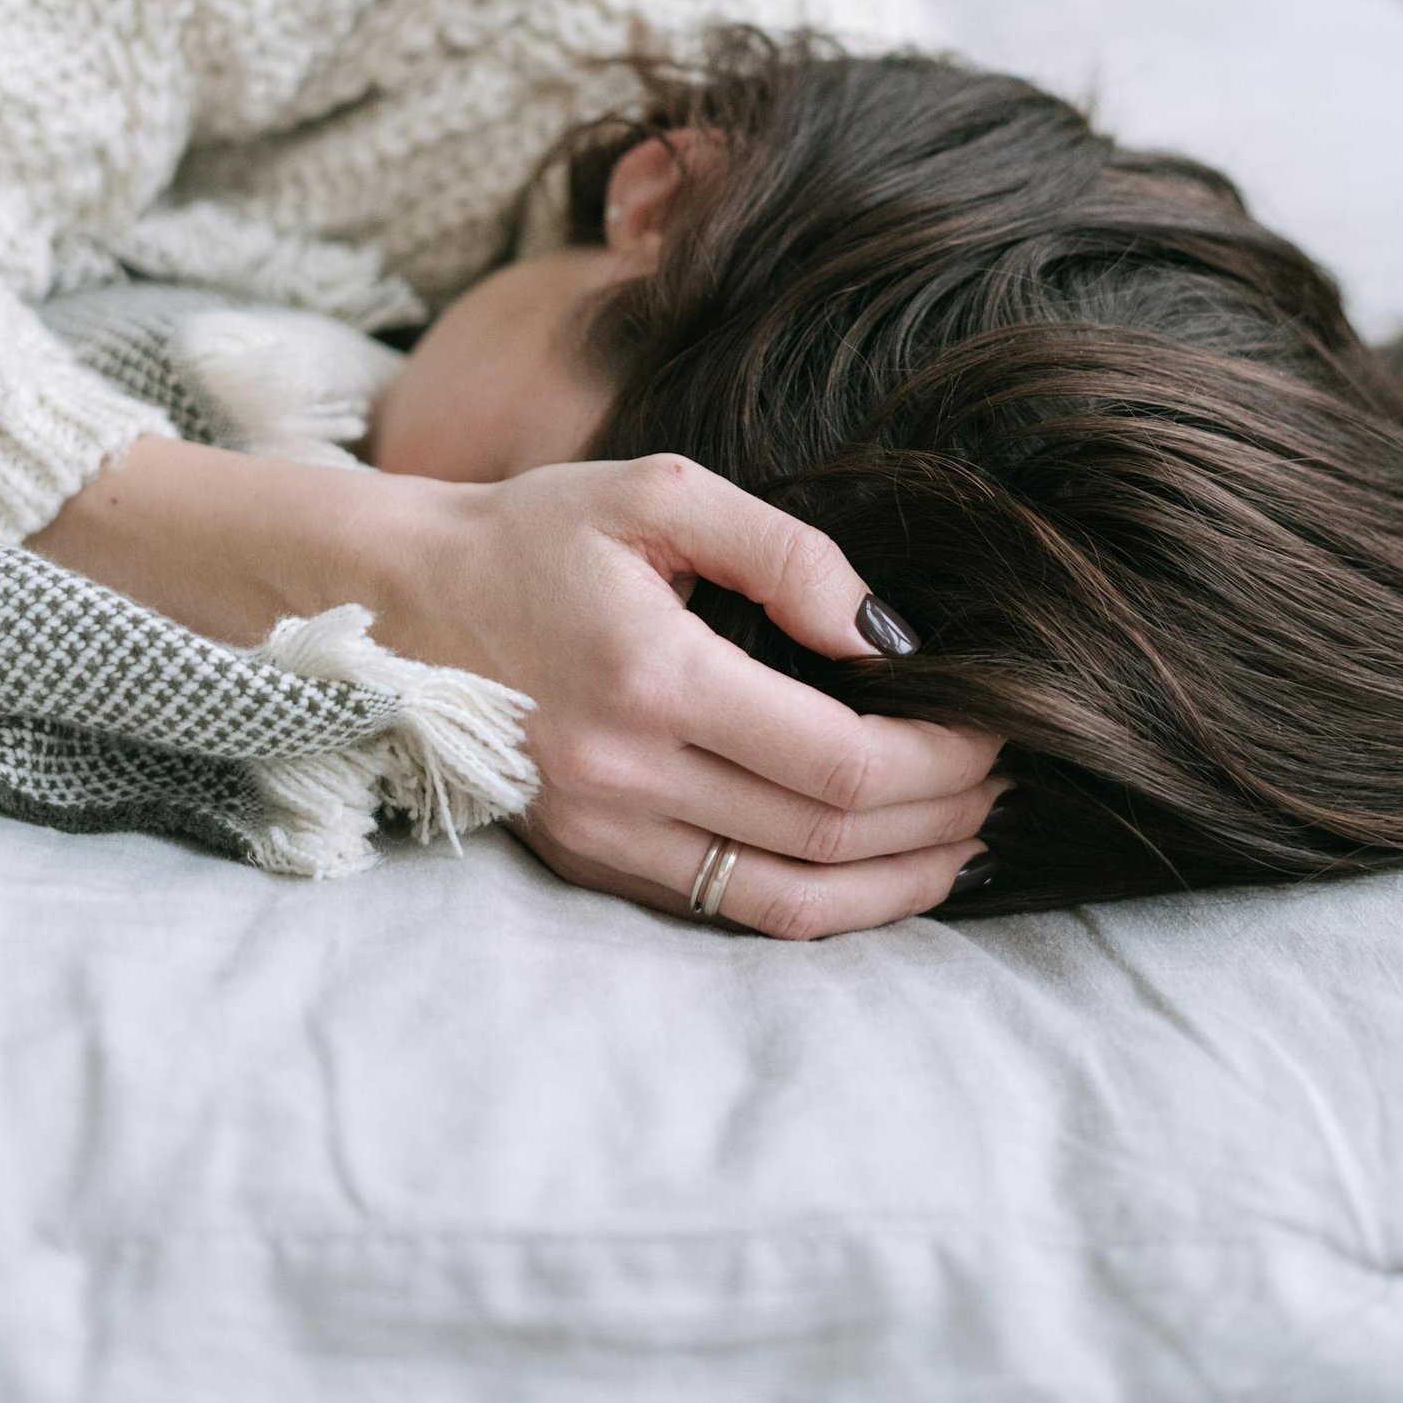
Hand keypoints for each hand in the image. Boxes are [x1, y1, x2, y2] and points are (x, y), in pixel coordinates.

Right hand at [33, 438, 1005, 938]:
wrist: (399, 603)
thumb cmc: (536, 532)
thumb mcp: (660, 492)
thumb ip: (786, 551)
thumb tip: (888, 636)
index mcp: (652, 678)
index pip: (841, 763)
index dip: (940, 760)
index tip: (993, 724)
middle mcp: (628, 777)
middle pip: (832, 839)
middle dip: (942, 817)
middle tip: (1004, 775)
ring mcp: (605, 835)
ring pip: (792, 901)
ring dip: (901, 881)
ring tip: (967, 834)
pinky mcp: (592, 862)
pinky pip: (733, 910)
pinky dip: (827, 902)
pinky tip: (878, 866)